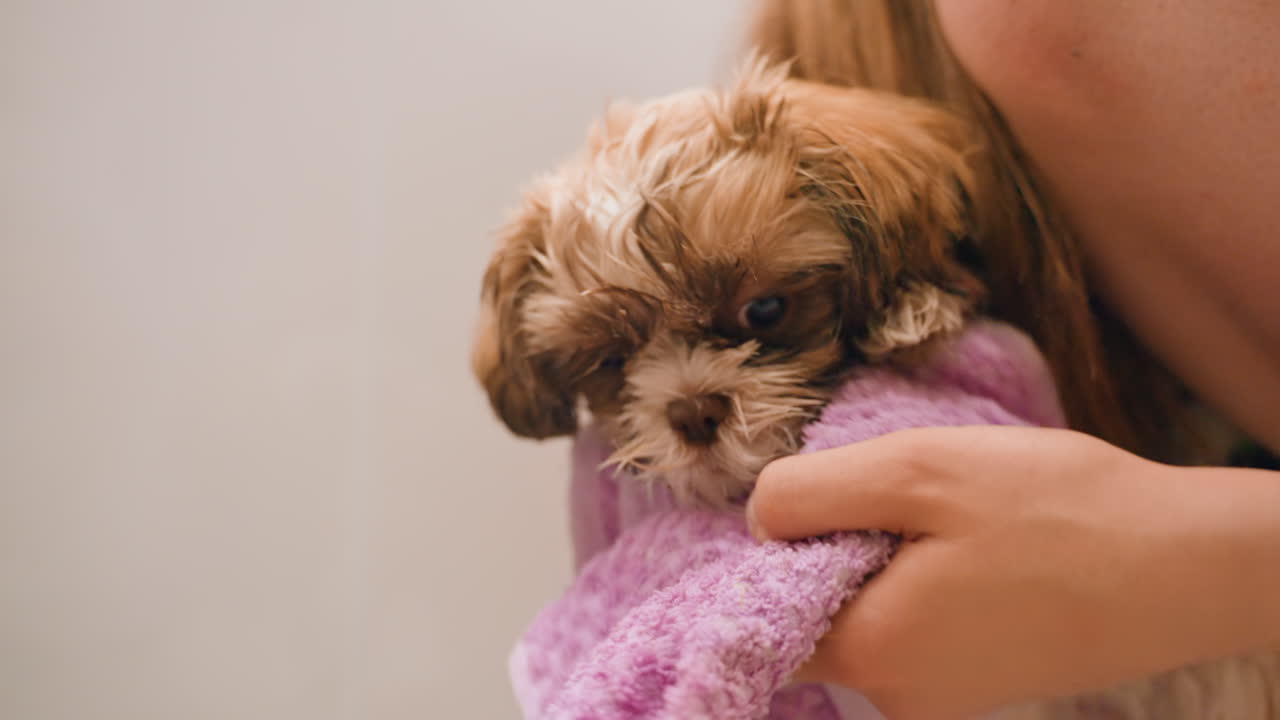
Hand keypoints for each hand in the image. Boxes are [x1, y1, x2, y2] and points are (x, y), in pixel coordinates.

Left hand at [746, 426, 1279, 718]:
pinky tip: (972, 540)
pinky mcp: (982, 678)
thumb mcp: (916, 470)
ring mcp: (943, 694)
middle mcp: (897, 694)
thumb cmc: (1056, 512)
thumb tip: (757, 518)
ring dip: (885, 555)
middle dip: (835, 545)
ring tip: (947, 514)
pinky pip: (916, 625)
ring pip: (869, 612)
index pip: (763, 612)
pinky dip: (923, 576)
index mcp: (869, 651)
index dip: (775, 548)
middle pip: (815, 612)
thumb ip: (811, 494)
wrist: (1188, 566)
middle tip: (897, 493)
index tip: (818, 498)